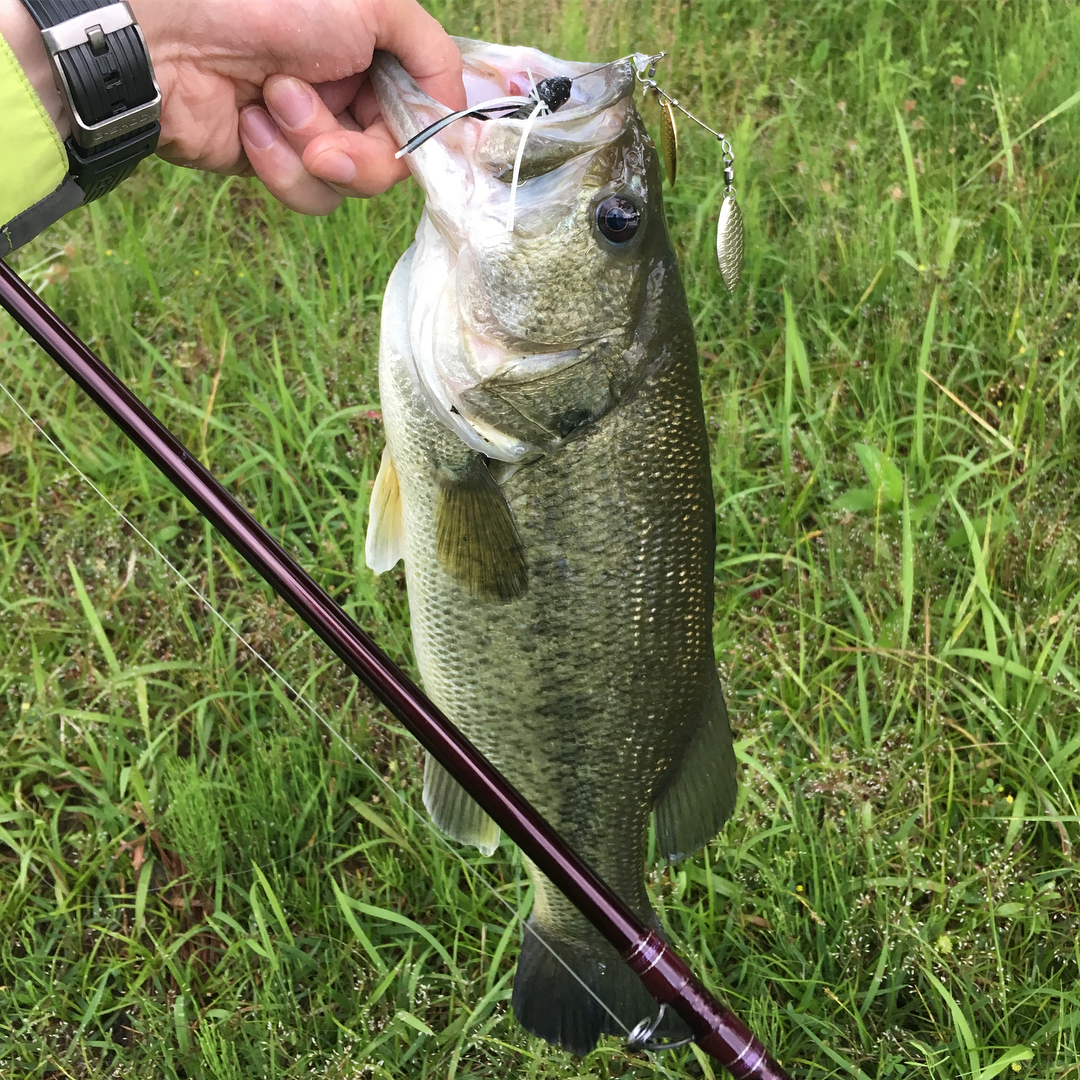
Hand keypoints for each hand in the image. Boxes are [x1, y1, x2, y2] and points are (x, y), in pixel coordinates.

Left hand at [131, 0, 464, 212]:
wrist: (171, 36)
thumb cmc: (268, 1)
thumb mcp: (373, 3)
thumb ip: (430, 52)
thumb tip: (456, 113)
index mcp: (377, 55)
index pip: (428, 115)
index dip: (427, 137)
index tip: (422, 146)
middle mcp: (351, 94)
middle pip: (394, 163)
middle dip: (360, 156)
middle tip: (325, 140)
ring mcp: (313, 133)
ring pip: (350, 185)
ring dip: (312, 149)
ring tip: (270, 102)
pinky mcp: (277, 164)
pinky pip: (308, 192)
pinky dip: (279, 164)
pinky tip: (248, 123)